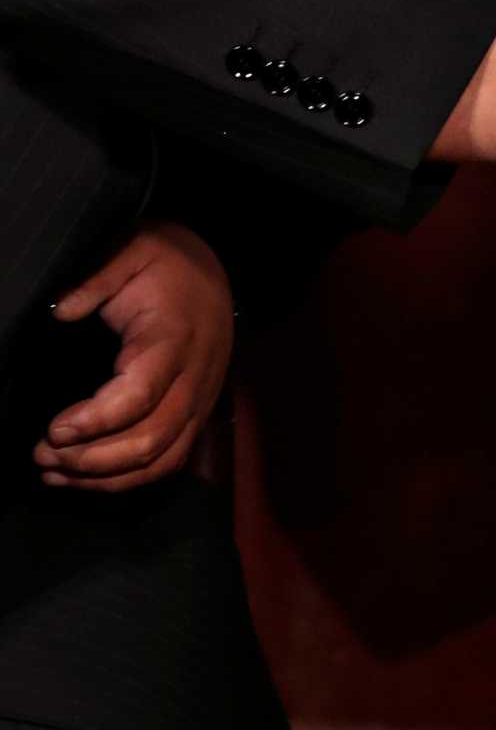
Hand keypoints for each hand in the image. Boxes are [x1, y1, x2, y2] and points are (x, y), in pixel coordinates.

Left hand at [33, 222, 234, 491]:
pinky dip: (130, 480)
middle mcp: (193, 379)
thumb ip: (97, 277)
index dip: (97, 420)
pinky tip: (88, 479)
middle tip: (42, 454)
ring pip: (161, 459)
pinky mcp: (196, 414)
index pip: (141, 395)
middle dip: (92, 458)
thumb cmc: (171, 263)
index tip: (53, 429)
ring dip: (107, 477)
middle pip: (151, 439)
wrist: (218, 274)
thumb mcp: (134, 250)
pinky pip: (170, 461)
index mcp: (174, 341)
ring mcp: (199, 402)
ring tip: (54, 473)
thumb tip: (60, 310)